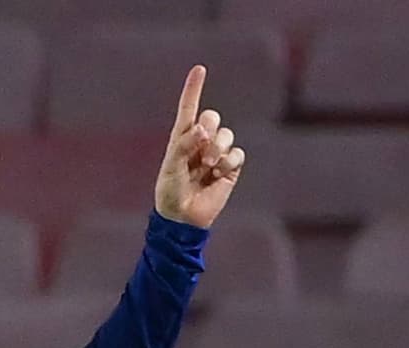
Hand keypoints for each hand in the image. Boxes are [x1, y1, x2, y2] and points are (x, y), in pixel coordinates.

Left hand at [154, 66, 245, 228]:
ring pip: (227, 135)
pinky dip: (228, 162)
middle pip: (213, 117)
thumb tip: (204, 129)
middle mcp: (200, 142)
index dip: (194, 89)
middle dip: (209, 126)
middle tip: (201, 144)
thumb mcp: (172, 166)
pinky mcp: (230, 167)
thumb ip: (185, 144)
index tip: (199, 69)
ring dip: (218, 148)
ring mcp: (217, 154)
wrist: (183, 216)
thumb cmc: (171, 191)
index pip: (189, 109)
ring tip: (207, 165)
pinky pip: (237, 154)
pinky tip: (218, 174)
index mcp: (182, 138)